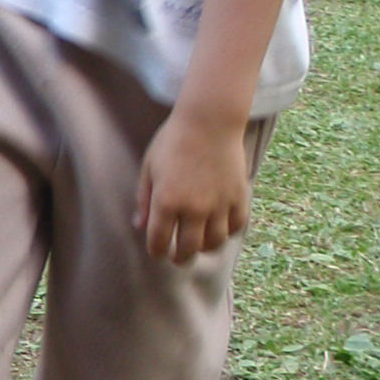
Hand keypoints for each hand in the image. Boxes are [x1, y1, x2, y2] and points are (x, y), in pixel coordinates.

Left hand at [136, 110, 250, 263]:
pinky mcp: (239, 197)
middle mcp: (194, 208)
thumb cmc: (172, 142)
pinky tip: (219, 228)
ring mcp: (219, 204)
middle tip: (178, 257)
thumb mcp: (149, 168)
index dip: (157, 251)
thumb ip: (144, 200)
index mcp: (166, 201)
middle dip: (180, 257)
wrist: (209, 122)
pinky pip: (236, 226)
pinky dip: (228, 232)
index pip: (160, 242)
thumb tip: (140, 227)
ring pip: (215, 242)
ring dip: (205, 247)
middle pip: (189, 249)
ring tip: (199, 244)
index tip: (158, 252)